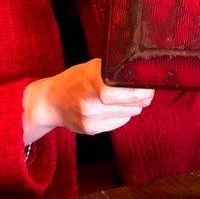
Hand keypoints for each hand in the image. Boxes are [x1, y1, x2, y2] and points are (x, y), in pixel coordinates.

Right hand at [22, 59, 153, 144]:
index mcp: (92, 82)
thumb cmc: (74, 81)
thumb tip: (140, 74)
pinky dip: (121, 115)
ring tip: (125, 98)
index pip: (128, 91)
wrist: (50, 102)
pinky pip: (119, 123)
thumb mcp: (91, 68)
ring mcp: (91, 119)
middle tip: (144, 90)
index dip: (142, 90)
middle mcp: (91, 102)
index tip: (149, 86)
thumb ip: (112, 71)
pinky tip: (113, 107)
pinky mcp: (92, 130)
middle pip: (132, 104)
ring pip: (129, 114)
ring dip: (132, 106)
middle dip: (142, 98)